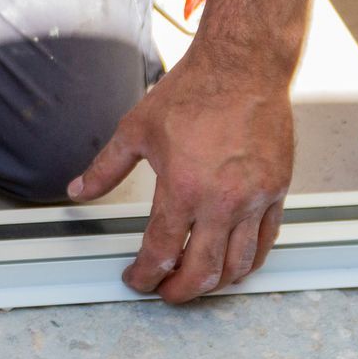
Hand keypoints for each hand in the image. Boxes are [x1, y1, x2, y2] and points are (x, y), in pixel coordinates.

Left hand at [69, 50, 293, 302]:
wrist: (242, 66)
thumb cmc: (194, 91)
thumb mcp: (137, 128)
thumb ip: (107, 167)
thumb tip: (80, 191)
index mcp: (182, 188)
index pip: (160, 252)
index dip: (144, 274)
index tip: (136, 278)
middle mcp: (221, 201)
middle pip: (201, 271)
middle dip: (178, 291)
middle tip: (165, 292)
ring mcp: (254, 199)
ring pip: (238, 265)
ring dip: (215, 284)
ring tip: (197, 283)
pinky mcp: (277, 190)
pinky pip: (266, 241)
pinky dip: (249, 261)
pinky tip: (234, 264)